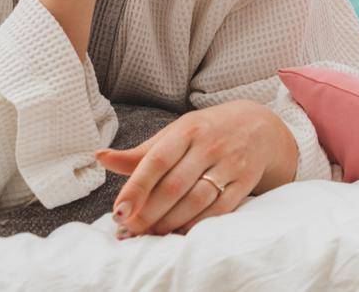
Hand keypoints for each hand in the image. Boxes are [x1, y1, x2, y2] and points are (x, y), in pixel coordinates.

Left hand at [97, 100, 296, 236]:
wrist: (258, 126)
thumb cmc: (206, 131)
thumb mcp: (175, 133)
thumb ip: (140, 153)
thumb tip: (100, 158)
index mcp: (188, 130)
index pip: (157, 161)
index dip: (136, 188)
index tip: (118, 211)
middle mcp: (210, 145)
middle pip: (175, 186)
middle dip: (149, 213)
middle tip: (129, 229)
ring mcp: (230, 164)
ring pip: (196, 200)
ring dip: (169, 222)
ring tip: (150, 234)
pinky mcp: (245, 181)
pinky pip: (219, 210)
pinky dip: (197, 224)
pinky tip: (179, 232)